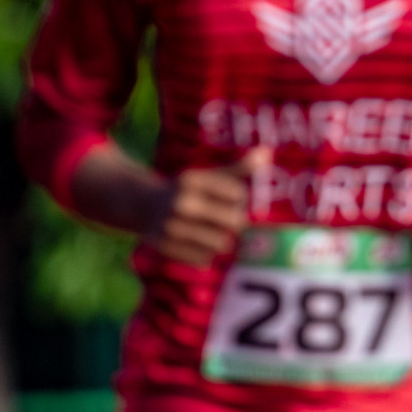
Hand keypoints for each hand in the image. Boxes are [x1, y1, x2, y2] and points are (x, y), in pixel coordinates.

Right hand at [143, 147, 269, 267]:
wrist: (144, 205)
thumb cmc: (189, 190)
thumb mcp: (210, 175)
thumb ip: (240, 167)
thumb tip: (267, 153)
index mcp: (193, 180)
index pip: (238, 194)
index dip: (238, 199)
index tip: (227, 197)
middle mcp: (181, 202)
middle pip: (234, 222)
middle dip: (234, 222)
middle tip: (222, 218)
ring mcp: (172, 226)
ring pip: (221, 244)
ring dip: (220, 240)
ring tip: (208, 231)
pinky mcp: (166, 247)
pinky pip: (203, 258)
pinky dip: (205, 254)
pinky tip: (195, 242)